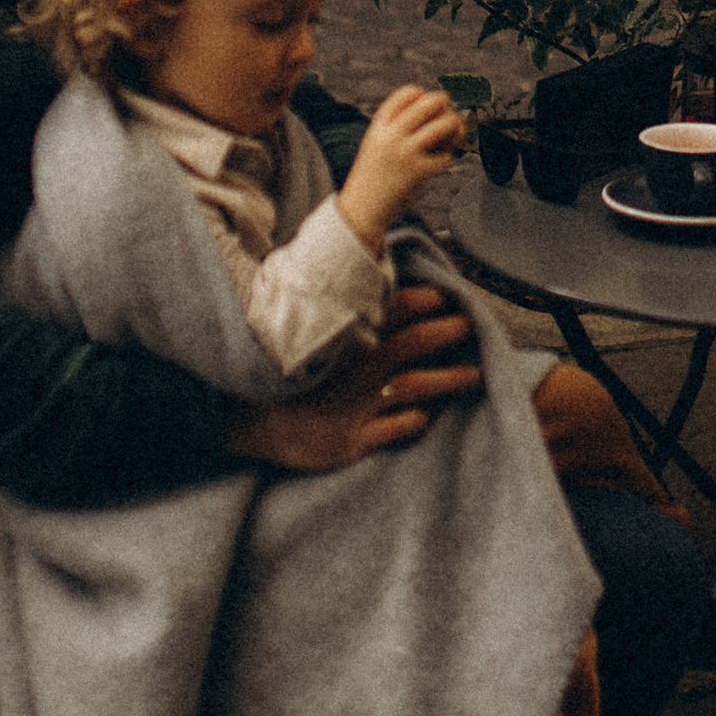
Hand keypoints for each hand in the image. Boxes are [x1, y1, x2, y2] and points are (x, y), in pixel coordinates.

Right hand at [225, 280, 482, 472]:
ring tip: (476, 375)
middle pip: (417, 342)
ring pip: (417, 386)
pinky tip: (429, 415)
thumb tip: (358, 276)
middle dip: (450, 332)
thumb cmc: (274, 369)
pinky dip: (419, 419)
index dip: (430, 300)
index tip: (450, 298)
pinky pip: (399, 427)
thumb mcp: (295, 327)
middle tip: (472, 328)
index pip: (397, 306)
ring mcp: (356, 404)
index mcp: (344, 333)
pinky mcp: (353, 440)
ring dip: (451, 380)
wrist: (240, 420)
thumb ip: (330, 305)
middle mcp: (356, 365)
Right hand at [337, 84, 467, 249]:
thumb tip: (441, 116)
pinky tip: (437, 163)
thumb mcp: (377, 146)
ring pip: (443, 125)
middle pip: (430, 103)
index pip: (407, 94)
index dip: (423, 95)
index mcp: (379, 126)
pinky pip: (445, 156)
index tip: (428, 104)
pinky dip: (446, 159)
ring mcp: (406, 153)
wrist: (361, 211)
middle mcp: (392, 135)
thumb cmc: (373, 178)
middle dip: (445, 105)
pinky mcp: (419, 172)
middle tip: (449, 114)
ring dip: (453, 127)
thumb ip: (399, 130)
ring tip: (454, 134)